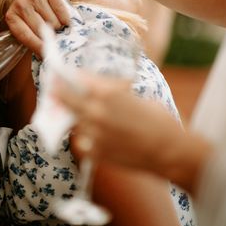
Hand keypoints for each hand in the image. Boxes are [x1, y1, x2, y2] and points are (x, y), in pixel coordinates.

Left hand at [5, 0, 73, 54]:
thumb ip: (32, 38)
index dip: (36, 46)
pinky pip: (62, 12)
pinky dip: (66, 18)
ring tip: (55, 19)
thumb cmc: (35, 9)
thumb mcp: (28, 23)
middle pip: (41, 30)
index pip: (24, 35)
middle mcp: (20, 2)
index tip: (46, 54)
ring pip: (53, 22)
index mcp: (12, 15)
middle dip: (50, 35)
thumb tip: (45, 57)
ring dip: (58, 25)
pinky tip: (62, 14)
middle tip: (53, 34)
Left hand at [57, 72, 188, 170]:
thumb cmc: (159, 121)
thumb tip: (96, 87)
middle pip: (65, 97)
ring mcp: (92, 133)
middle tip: (53, 89)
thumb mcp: (135, 97)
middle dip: (59, 92)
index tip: (61, 74)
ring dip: (77, 117)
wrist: (171, 152)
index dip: (68, 75)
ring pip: (74, 121)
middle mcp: (94, 111)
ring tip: (85, 116)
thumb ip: (112, 91)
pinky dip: (87, 138)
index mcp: (106, 93)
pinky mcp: (94, 152)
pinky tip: (98, 137)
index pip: (77, 78)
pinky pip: (82, 141)